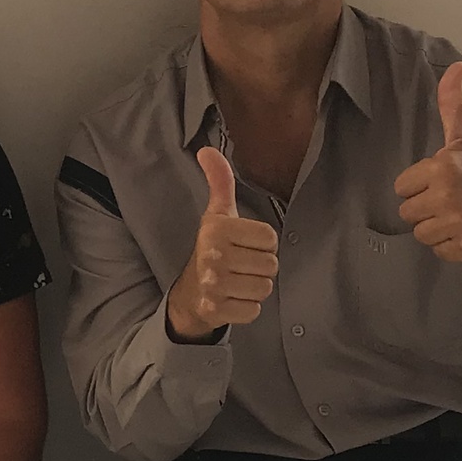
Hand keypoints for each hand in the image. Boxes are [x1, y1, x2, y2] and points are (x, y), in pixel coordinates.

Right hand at [165, 146, 280, 337]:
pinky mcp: (216, 311)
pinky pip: (254, 310)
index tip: (244, 245)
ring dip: (256, 287)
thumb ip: (220, 182)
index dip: (262, 243)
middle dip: (261, 266)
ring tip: (239, 281)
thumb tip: (207, 150)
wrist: (190, 293)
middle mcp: (213, 256)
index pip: (270, 238)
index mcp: (217, 229)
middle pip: (271, 265)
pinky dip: (247, 307)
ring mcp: (213, 286)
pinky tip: (234, 298)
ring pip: (265, 288)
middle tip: (242, 265)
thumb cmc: (212, 248)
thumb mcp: (217, 214)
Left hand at [393, 63, 461, 263]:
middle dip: (426, 207)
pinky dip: (451, 245)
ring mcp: (458, 223)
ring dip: (436, 227)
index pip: (402, 186)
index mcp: (442, 167)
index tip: (440, 181)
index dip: (419, 184)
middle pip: (408, 212)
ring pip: (421, 233)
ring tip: (458, 214)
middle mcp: (447, 196)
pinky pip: (439, 251)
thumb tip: (455, 65)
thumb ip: (451, 103)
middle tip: (450, 199)